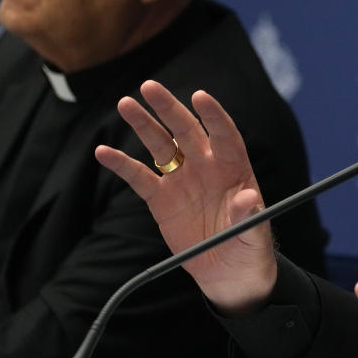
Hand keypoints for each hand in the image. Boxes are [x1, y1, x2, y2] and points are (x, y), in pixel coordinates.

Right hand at [95, 80, 276, 314]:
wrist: (228, 271)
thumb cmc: (249, 248)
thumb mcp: (255, 235)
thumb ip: (250, 216)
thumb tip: (248, 198)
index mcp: (233, 168)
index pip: (223, 134)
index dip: (213, 115)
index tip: (200, 96)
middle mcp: (206, 166)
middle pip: (185, 130)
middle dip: (168, 108)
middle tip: (149, 86)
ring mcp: (182, 179)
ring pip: (160, 144)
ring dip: (143, 124)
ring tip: (125, 104)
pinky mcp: (160, 199)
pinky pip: (139, 177)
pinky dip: (121, 164)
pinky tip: (103, 152)